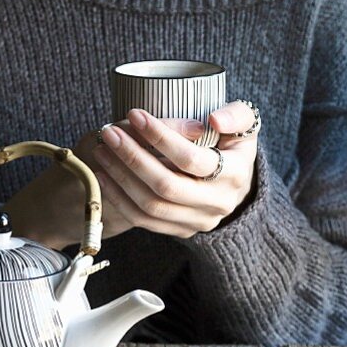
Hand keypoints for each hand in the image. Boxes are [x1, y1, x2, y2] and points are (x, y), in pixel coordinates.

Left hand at [91, 102, 259, 238]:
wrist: (234, 182)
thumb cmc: (232, 144)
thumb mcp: (244, 124)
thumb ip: (235, 115)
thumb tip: (213, 121)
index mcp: (235, 174)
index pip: (190, 159)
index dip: (160, 137)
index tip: (134, 114)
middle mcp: (218, 203)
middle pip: (166, 186)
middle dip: (133, 158)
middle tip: (110, 133)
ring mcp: (199, 221)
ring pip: (151, 206)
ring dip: (121, 178)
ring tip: (102, 150)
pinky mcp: (181, 231)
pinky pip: (143, 220)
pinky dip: (119, 198)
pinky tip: (103, 175)